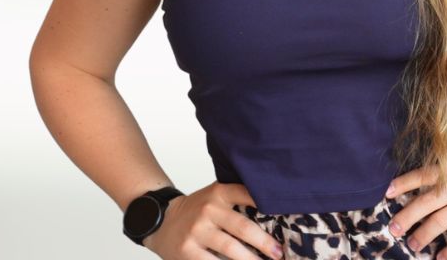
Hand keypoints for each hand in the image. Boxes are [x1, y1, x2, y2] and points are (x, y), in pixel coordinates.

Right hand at [142, 181, 283, 259]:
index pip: (247, 195)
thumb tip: (275, 214)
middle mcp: (208, 210)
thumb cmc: (197, 211)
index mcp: (219, 193)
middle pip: (243, 227)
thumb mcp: (215, 196)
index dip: (268, 205)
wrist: (159, 220)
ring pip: (230, 249)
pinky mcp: (188, 251)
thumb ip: (238, 200)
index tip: (286, 216)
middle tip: (280, 253)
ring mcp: (197, 231)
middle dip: (265, 242)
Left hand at [383, 164, 446, 259]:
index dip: (404, 183)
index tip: (387, 192)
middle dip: (407, 215)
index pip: (424, 175)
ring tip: (412, 244)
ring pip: (441, 220)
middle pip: (427, 201)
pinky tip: (441, 258)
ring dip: (424, 234)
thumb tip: (432, 184)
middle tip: (392, 228)